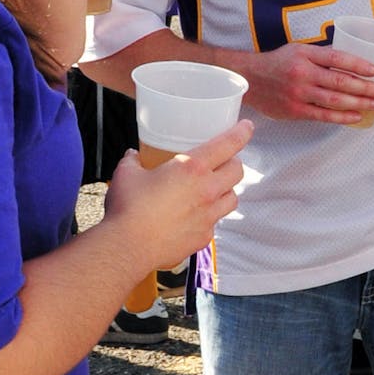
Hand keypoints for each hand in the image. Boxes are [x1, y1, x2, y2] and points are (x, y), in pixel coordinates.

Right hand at [102, 119, 251, 270]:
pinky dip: (209, 216)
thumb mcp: (126, 175)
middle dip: (233, 163)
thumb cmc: (128, 208)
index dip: (241, 133)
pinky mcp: (204, 236)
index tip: (247, 127)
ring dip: (226, 190)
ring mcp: (209, 215)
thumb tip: (133, 155)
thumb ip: (133, 161)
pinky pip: (215, 222)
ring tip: (212, 189)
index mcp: (192, 168)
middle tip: (222, 162)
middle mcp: (207, 190)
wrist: (127, 247)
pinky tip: (194, 217)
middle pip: (237, 171)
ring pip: (232, 198)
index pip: (228, 144)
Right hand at [237, 42, 373, 123]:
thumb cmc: (279, 62)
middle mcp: (302, 73)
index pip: (337, 58)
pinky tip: (356, 116)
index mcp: (305, 54)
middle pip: (339, 81)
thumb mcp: (299, 50)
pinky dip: (342, 117)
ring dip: (358, 103)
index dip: (358, 64)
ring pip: (334, 100)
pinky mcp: (295, 110)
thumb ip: (322, 55)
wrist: (250, 79)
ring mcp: (298, 93)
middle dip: (364, 87)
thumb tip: (351, 60)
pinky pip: (323, 115)